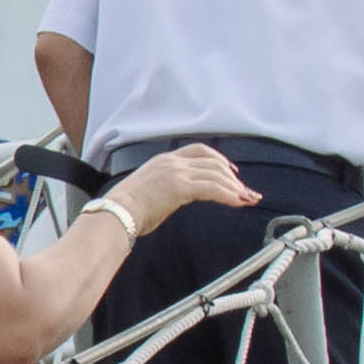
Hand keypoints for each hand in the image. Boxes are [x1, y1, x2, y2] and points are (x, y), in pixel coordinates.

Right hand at [121, 143, 259, 234]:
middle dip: (233, 177)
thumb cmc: (126, 209)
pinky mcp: (180, 187)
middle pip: (213, 162)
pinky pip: (213, 188)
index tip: (231, 171)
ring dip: (235, 187)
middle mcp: (172, 162)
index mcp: (164, 160)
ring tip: (247, 198)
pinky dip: (229, 195)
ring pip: (217, 174)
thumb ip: (165, 187)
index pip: (199, 150)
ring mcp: (176, 172)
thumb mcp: (148, 189)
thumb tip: (173, 198)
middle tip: (246, 191)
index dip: (219, 159)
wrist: (116, 213)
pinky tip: (238, 202)